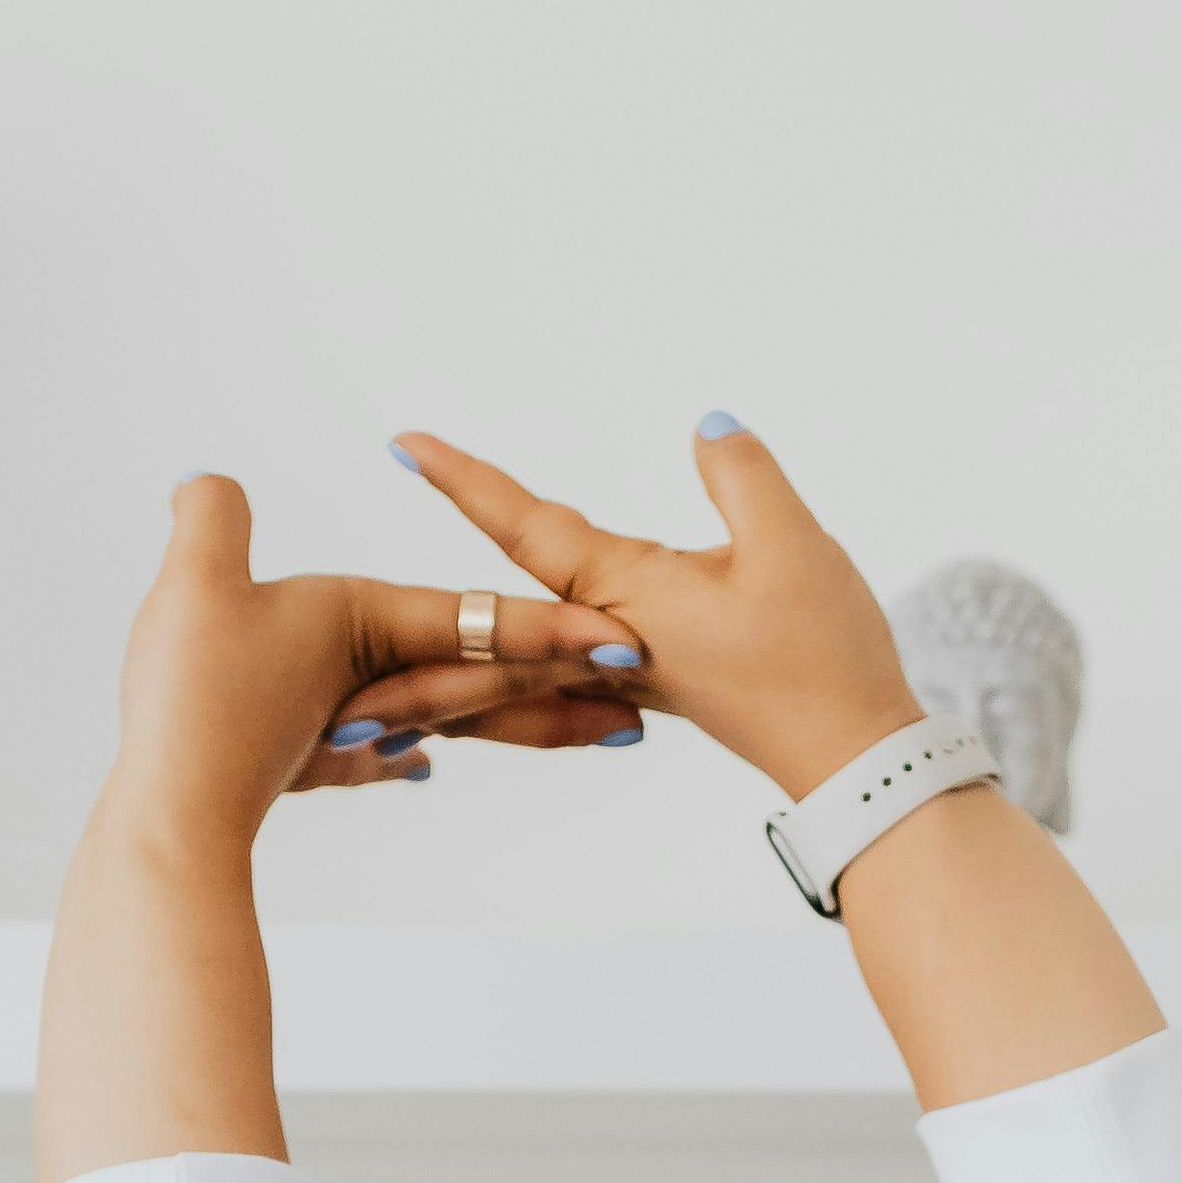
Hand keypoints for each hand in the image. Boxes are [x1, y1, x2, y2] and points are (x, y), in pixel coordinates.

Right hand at [99, 473, 646, 859]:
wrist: (176, 828)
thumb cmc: (195, 711)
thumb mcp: (197, 587)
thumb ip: (212, 523)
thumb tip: (206, 482)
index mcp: (371, 636)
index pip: (481, 622)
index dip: (552, 628)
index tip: (624, 642)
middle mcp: (380, 689)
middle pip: (491, 682)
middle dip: (566, 688)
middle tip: (645, 699)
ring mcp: (352, 734)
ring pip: (454, 718)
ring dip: (520, 723)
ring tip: (584, 733)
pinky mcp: (312, 765)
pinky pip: (380, 754)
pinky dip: (404, 751)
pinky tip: (416, 766)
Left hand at [374, 422, 920, 803]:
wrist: (857, 758)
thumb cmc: (826, 658)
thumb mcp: (793, 550)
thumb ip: (743, 481)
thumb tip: (708, 424)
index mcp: (624, 604)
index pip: (528, 531)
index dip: (469, 483)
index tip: (406, 446)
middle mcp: (605, 648)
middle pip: (486, 651)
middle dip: (407, 672)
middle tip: (325, 692)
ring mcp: (616, 683)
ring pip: (505, 690)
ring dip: (437, 707)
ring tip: (364, 725)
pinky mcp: (635, 700)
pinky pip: (544, 705)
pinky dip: (499, 714)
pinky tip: (470, 722)